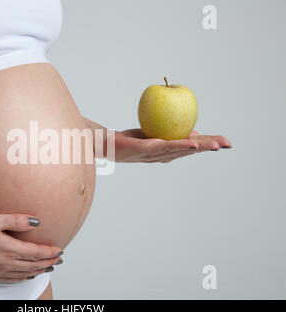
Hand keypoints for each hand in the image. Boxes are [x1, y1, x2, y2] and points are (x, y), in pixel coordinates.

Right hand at [0, 213, 62, 281]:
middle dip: (48, 262)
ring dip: (38, 271)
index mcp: (7, 249)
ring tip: (48, 268)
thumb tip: (36, 221)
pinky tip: (25, 276)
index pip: (35, 252)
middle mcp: (4, 262)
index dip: (49, 252)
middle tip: (59, 260)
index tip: (60, 249)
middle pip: (32, 264)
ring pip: (23, 273)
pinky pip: (10, 279)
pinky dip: (22, 277)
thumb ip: (16, 220)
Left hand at [114, 129, 231, 162]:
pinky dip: (180, 146)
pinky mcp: (145, 151)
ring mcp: (155, 154)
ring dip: (199, 148)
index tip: (225, 142)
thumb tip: (192, 132)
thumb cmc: (129, 139)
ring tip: (215, 145)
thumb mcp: (154, 135)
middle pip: (190, 151)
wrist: (107, 144)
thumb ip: (172, 135)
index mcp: (167, 151)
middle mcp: (163, 156)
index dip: (208, 146)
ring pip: (181, 150)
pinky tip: (192, 143)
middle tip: (227, 144)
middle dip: (209, 147)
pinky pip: (165, 147)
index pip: (191, 148)